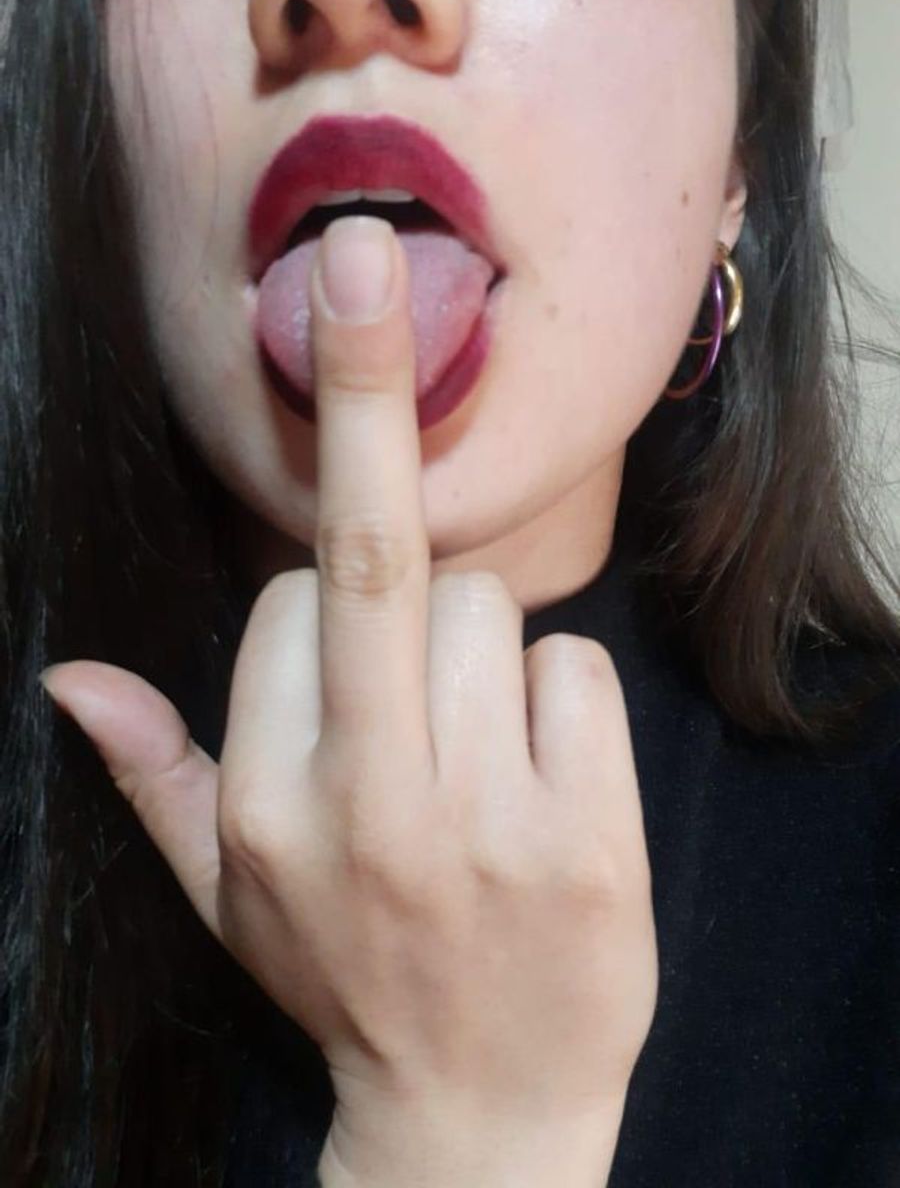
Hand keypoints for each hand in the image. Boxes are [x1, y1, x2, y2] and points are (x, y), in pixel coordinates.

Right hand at [40, 216, 657, 1187]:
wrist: (478, 1112)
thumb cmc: (349, 978)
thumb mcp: (227, 897)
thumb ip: (154, 778)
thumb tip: (66, 677)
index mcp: (269, 810)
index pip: (287, 606)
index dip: (319, 596)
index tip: (337, 626)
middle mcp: (369, 808)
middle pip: (377, 558)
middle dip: (364, 381)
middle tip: (360, 251)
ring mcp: (483, 827)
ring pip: (489, 611)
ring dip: (482, 648)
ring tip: (477, 746)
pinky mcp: (587, 842)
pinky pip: (575, 672)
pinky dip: (561, 698)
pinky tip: (543, 775)